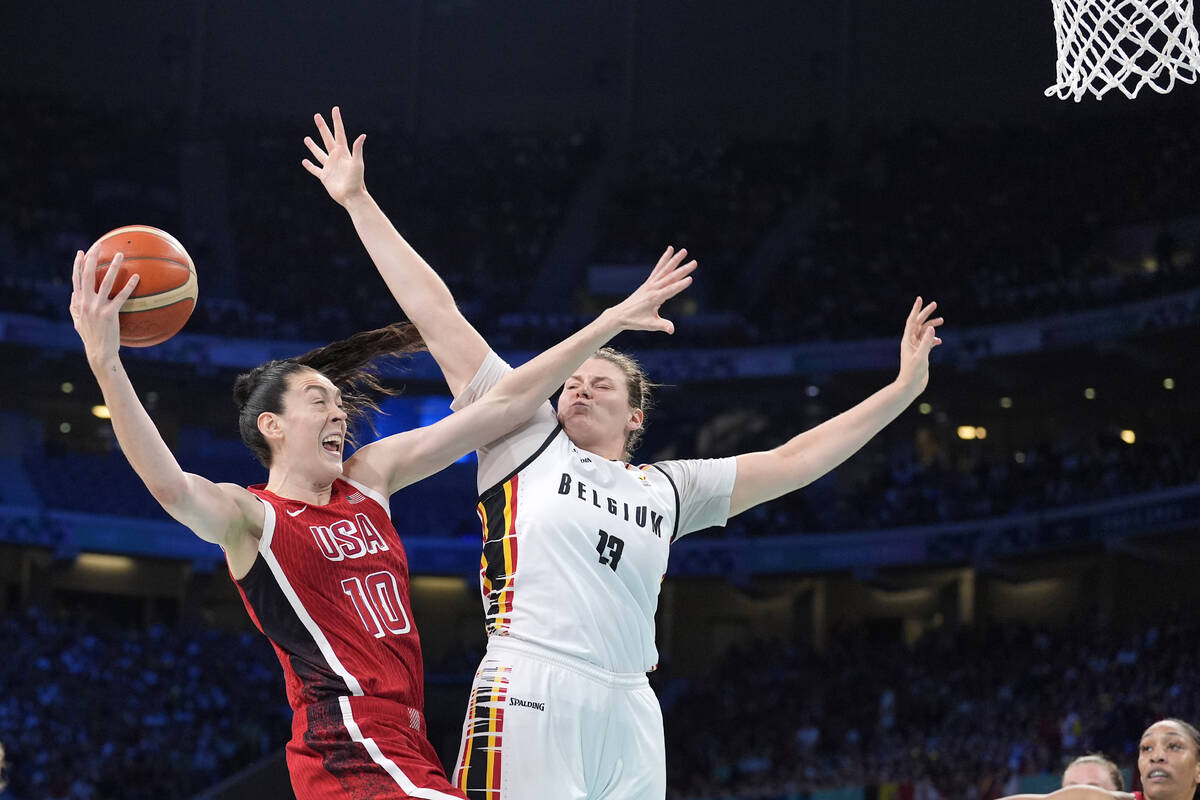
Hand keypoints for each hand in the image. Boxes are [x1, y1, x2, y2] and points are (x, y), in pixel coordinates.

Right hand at [70, 249, 139, 366]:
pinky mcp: (110, 313)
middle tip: (99, 245)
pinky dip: (129, 285)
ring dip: (113, 266)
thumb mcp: (77, 322)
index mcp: (78, 302)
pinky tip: (136, 277)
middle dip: (92, 258)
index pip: (76, 279)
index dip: (77, 264)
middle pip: (87, 275)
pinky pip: (121, 296)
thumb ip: (74, 307)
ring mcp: (97, 307)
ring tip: (120, 255)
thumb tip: (73, 294)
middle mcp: (86, 302)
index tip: (81, 252)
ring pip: (105, 281)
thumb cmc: (91, 338)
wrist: (99, 352)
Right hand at [302, 106, 366, 206]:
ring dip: (313, 146)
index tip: (335, 109)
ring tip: (306, 138)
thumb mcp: (357, 164)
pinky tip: (304, 161)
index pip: (339, 133)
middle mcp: (336, 157)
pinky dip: (309, 166)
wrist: (352, 197)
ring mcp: (330, 167)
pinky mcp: (325, 177)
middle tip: (316, 116)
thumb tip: (362, 135)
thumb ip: (358, 149)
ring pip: (319, 153)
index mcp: (344, 153)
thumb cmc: (357, 181)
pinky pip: (315, 169)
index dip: (337, 121)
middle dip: (322, 127)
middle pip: (327, 138)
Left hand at [604, 246, 696, 333]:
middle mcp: (652, 288)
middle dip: (683, 270)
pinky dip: (664, 260)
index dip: (680, 285)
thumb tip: (672, 330)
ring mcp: (650, 284)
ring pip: (664, 270)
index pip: (670, 290)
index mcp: (654, 298)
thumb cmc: (636, 321)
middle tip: (695, 262)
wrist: (620, 315)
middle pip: (670, 277)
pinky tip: (670, 250)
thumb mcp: (650, 325)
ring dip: (674, 260)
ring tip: (684, 251)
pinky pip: (658, 269)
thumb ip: (662, 326)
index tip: (690, 279)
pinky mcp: (648, 283)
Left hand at [896, 297, 942, 396]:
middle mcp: (911, 342)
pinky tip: (939, 340)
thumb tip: (931, 327)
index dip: (916, 309)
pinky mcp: (921, 354)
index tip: (920, 299)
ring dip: (932, 325)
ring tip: (942, 320)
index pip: (912, 321)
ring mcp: (916, 348)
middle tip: (935, 304)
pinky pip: (927, 342)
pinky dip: (933, 339)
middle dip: (926, 313)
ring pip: (924, 332)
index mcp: (908, 340)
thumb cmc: (913, 372)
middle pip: (918, 324)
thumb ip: (926, 342)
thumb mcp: (921, 356)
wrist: (910, 386)